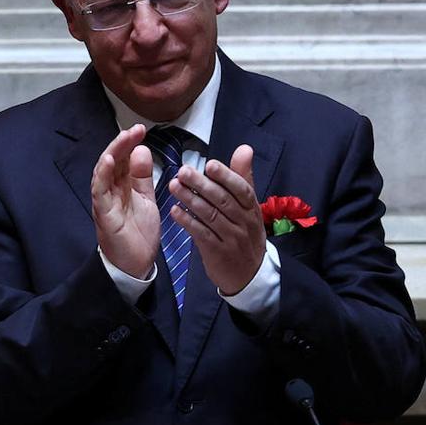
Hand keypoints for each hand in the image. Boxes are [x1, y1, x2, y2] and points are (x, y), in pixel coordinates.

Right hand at [91, 124, 159, 278]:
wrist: (135, 265)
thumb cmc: (138, 234)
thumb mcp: (146, 199)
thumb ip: (143, 177)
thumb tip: (142, 150)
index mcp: (122, 187)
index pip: (124, 159)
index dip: (130, 143)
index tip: (141, 129)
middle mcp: (110, 191)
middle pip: (113, 161)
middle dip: (123, 143)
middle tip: (136, 129)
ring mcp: (104, 201)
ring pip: (104, 172)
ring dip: (113, 153)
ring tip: (124, 137)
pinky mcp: (103, 213)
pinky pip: (99, 191)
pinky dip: (102, 174)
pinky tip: (109, 161)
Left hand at [168, 144, 266, 294]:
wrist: (248, 275)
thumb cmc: (244, 234)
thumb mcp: (248, 207)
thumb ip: (242, 177)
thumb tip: (244, 149)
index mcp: (251, 208)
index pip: (242, 189)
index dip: (226, 176)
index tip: (209, 163)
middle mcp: (244, 222)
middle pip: (223, 200)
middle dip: (202, 185)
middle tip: (183, 171)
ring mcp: (231, 238)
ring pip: (210, 216)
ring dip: (190, 200)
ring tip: (173, 186)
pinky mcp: (218, 252)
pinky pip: (201, 234)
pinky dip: (188, 222)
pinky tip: (174, 211)